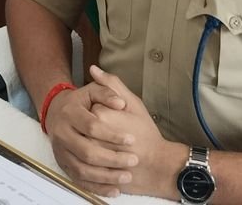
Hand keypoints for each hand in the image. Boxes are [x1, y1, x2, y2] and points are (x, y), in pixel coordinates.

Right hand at [43, 81, 136, 197]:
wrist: (57, 113)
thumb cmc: (81, 103)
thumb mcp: (93, 91)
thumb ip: (108, 91)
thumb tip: (120, 102)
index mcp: (70, 112)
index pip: (91, 126)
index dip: (112, 134)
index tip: (131, 139)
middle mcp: (62, 133)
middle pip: (87, 151)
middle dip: (113, 158)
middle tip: (133, 160)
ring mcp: (61, 151)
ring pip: (83, 169)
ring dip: (107, 176)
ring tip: (127, 175)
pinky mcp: (63, 165)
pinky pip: (80, 181)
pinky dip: (98, 187)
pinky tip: (114, 189)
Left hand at [82, 66, 186, 198]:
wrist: (159, 164)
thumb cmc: (147, 133)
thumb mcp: (133, 103)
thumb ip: (112, 84)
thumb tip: (93, 68)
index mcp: (101, 115)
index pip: (88, 105)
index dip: (103, 110)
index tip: (115, 117)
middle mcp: (93, 135)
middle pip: (83, 125)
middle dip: (96, 128)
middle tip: (114, 132)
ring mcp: (92, 157)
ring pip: (82, 144)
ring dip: (92, 143)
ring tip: (109, 145)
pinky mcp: (94, 173)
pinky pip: (84, 165)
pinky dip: (90, 162)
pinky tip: (103, 160)